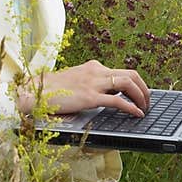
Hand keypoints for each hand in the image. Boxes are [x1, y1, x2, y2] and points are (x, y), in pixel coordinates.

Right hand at [17, 60, 149, 117]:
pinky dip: (131, 107)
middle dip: (144, 88)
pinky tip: (137, 114)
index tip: (141, 94)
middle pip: (131, 74)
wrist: (33, 91)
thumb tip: (101, 96)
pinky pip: (118, 101)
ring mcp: (93, 83)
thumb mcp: (73, 82)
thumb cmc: (50, 90)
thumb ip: (88, 85)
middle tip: (148, 101)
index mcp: (93, 67)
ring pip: (128, 83)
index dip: (135, 83)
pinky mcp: (89, 97)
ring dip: (142, 96)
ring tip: (145, 108)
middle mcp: (96, 71)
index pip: (121, 71)